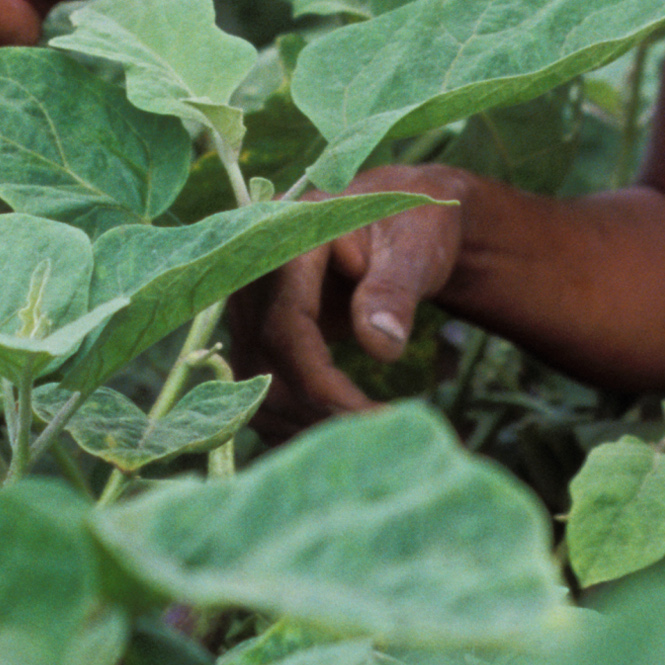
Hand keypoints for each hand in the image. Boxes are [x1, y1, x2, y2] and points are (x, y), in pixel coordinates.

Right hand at [232, 164, 471, 431]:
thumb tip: (381, 348)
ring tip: (370, 443)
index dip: (321, 385)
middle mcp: (253, 278)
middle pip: (264, 366)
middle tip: (382, 441)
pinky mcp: (257, 339)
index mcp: (287, 242)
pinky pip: (262, 395)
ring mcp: (249, 311)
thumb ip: (395, 290)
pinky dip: (298, 425)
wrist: (399, 221)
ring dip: (306, 429)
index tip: (373, 420)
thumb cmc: (411, 228)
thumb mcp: (415, 248)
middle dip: (317, 416)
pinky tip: (343, 438)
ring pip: (257, 390)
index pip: (285, 329)